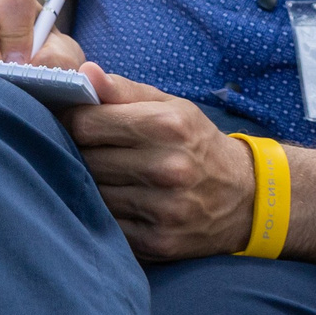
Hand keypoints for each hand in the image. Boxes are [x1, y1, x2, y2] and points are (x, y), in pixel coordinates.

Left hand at [67, 65, 258, 259]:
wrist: (244, 198)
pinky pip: (106, 225)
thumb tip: (84, 73)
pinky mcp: (155, 241)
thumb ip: (124, 90)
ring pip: (91, 195)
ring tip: (107, 176)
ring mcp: (162, 208)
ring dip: (91, 185)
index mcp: (168, 125)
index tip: (72, 122)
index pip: (87, 124)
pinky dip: (106, 214)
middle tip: (91, 151)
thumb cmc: (198, 144)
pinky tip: (120, 202)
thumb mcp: (173, 107)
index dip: (71, 121)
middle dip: (80, 153)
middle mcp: (166, 167)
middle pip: (85, 160)